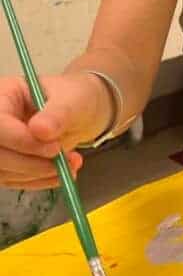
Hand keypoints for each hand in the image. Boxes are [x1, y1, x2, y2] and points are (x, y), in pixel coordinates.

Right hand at [0, 74, 107, 189]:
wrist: (82, 111)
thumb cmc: (76, 97)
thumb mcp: (74, 100)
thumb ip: (58, 113)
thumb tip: (40, 130)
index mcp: (5, 95)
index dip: (21, 141)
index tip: (54, 148)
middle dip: (32, 163)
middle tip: (66, 161)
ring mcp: (0, 144)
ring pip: (3, 171)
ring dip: (38, 174)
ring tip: (71, 164)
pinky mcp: (5, 163)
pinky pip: (13, 180)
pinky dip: (39, 180)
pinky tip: (61, 173)